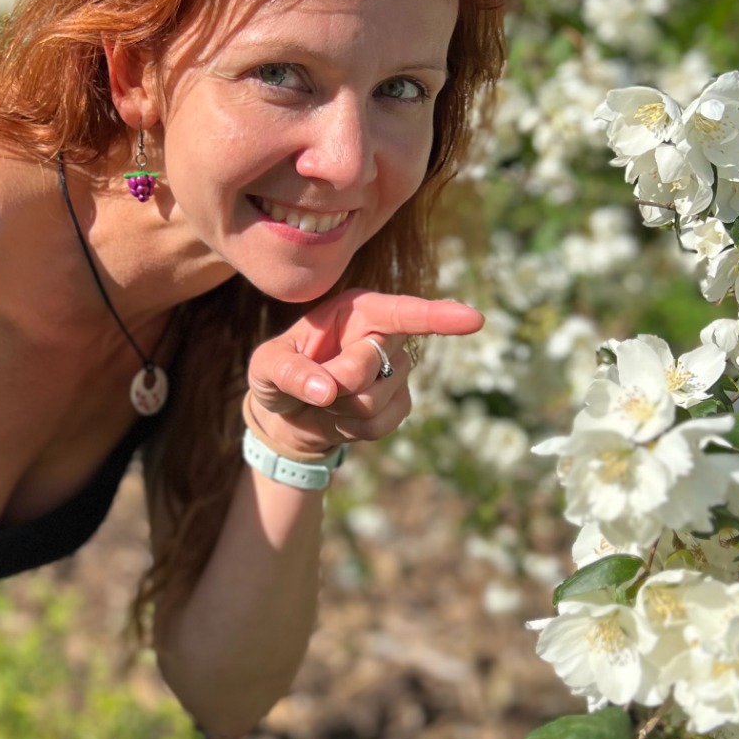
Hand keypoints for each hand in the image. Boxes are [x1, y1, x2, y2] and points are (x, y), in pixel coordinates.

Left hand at [245, 290, 482, 459]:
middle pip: (372, 366)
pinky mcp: (400, 403)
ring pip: (373, 401)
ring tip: (326, 397)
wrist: (290, 412)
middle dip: (337, 382)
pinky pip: (380, 425)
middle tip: (314, 384)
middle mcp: (384, 334)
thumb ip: (288, 372)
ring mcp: (397, 370)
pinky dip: (352, 429)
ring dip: (340, 409)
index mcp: (358, 309)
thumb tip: (326, 389)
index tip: (472, 320)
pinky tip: (341, 416)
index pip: (401, 312)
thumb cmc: (278, 374)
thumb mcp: (265, 368)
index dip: (437, 317)